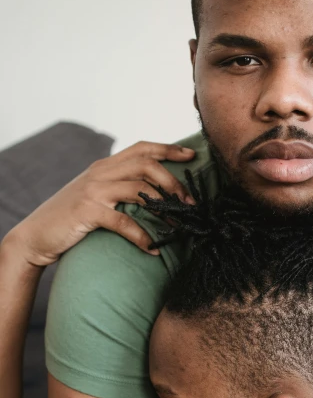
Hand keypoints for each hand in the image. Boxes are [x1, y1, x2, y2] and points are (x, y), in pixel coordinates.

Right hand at [7, 141, 195, 266]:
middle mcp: (100, 173)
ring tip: (179, 224)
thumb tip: (152, 195)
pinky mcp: (87, 212)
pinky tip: (152, 249)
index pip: (142, 148)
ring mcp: (93, 191)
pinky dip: (142, 236)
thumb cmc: (70, 219)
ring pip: (139, 188)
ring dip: (165, 206)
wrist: (35, 235)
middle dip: (174, 181)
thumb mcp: (94, 195)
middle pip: (146, 165)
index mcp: (104, 166)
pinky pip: (124, 221)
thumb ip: (118, 188)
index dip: (169, 149)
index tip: (192, 155)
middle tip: (190, 202)